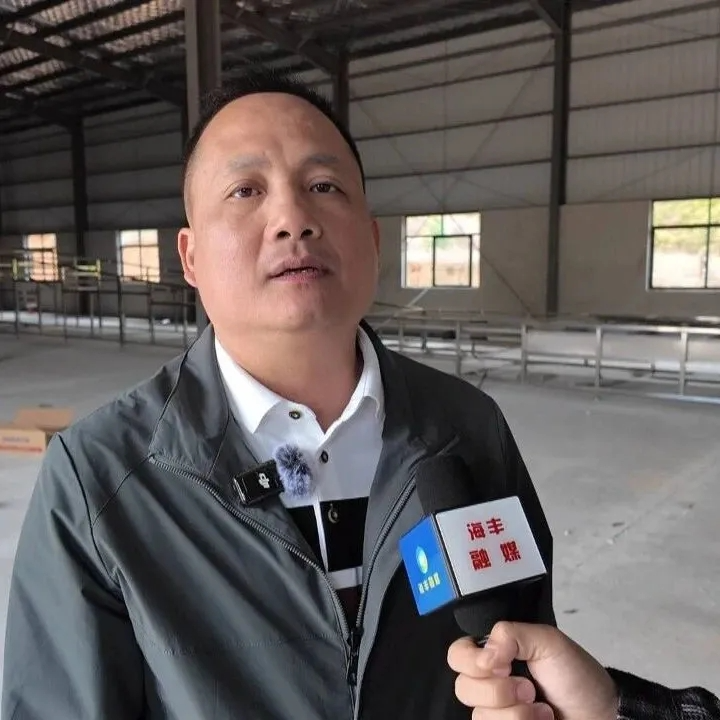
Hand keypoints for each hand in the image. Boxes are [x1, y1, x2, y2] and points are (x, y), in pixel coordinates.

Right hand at [447, 622, 618, 719]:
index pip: (457, 655)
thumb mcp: (548, 642)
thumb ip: (511, 634)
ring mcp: (498, 714)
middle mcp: (490, 685)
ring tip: (542, 711)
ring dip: (515, 715)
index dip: (472, 661)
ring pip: (478, 717)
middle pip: (463, 688)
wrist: (603, 717)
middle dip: (499, 691)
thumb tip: (484, 656)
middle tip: (529, 689)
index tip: (503, 665)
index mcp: (495, 657)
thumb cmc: (578, 677)